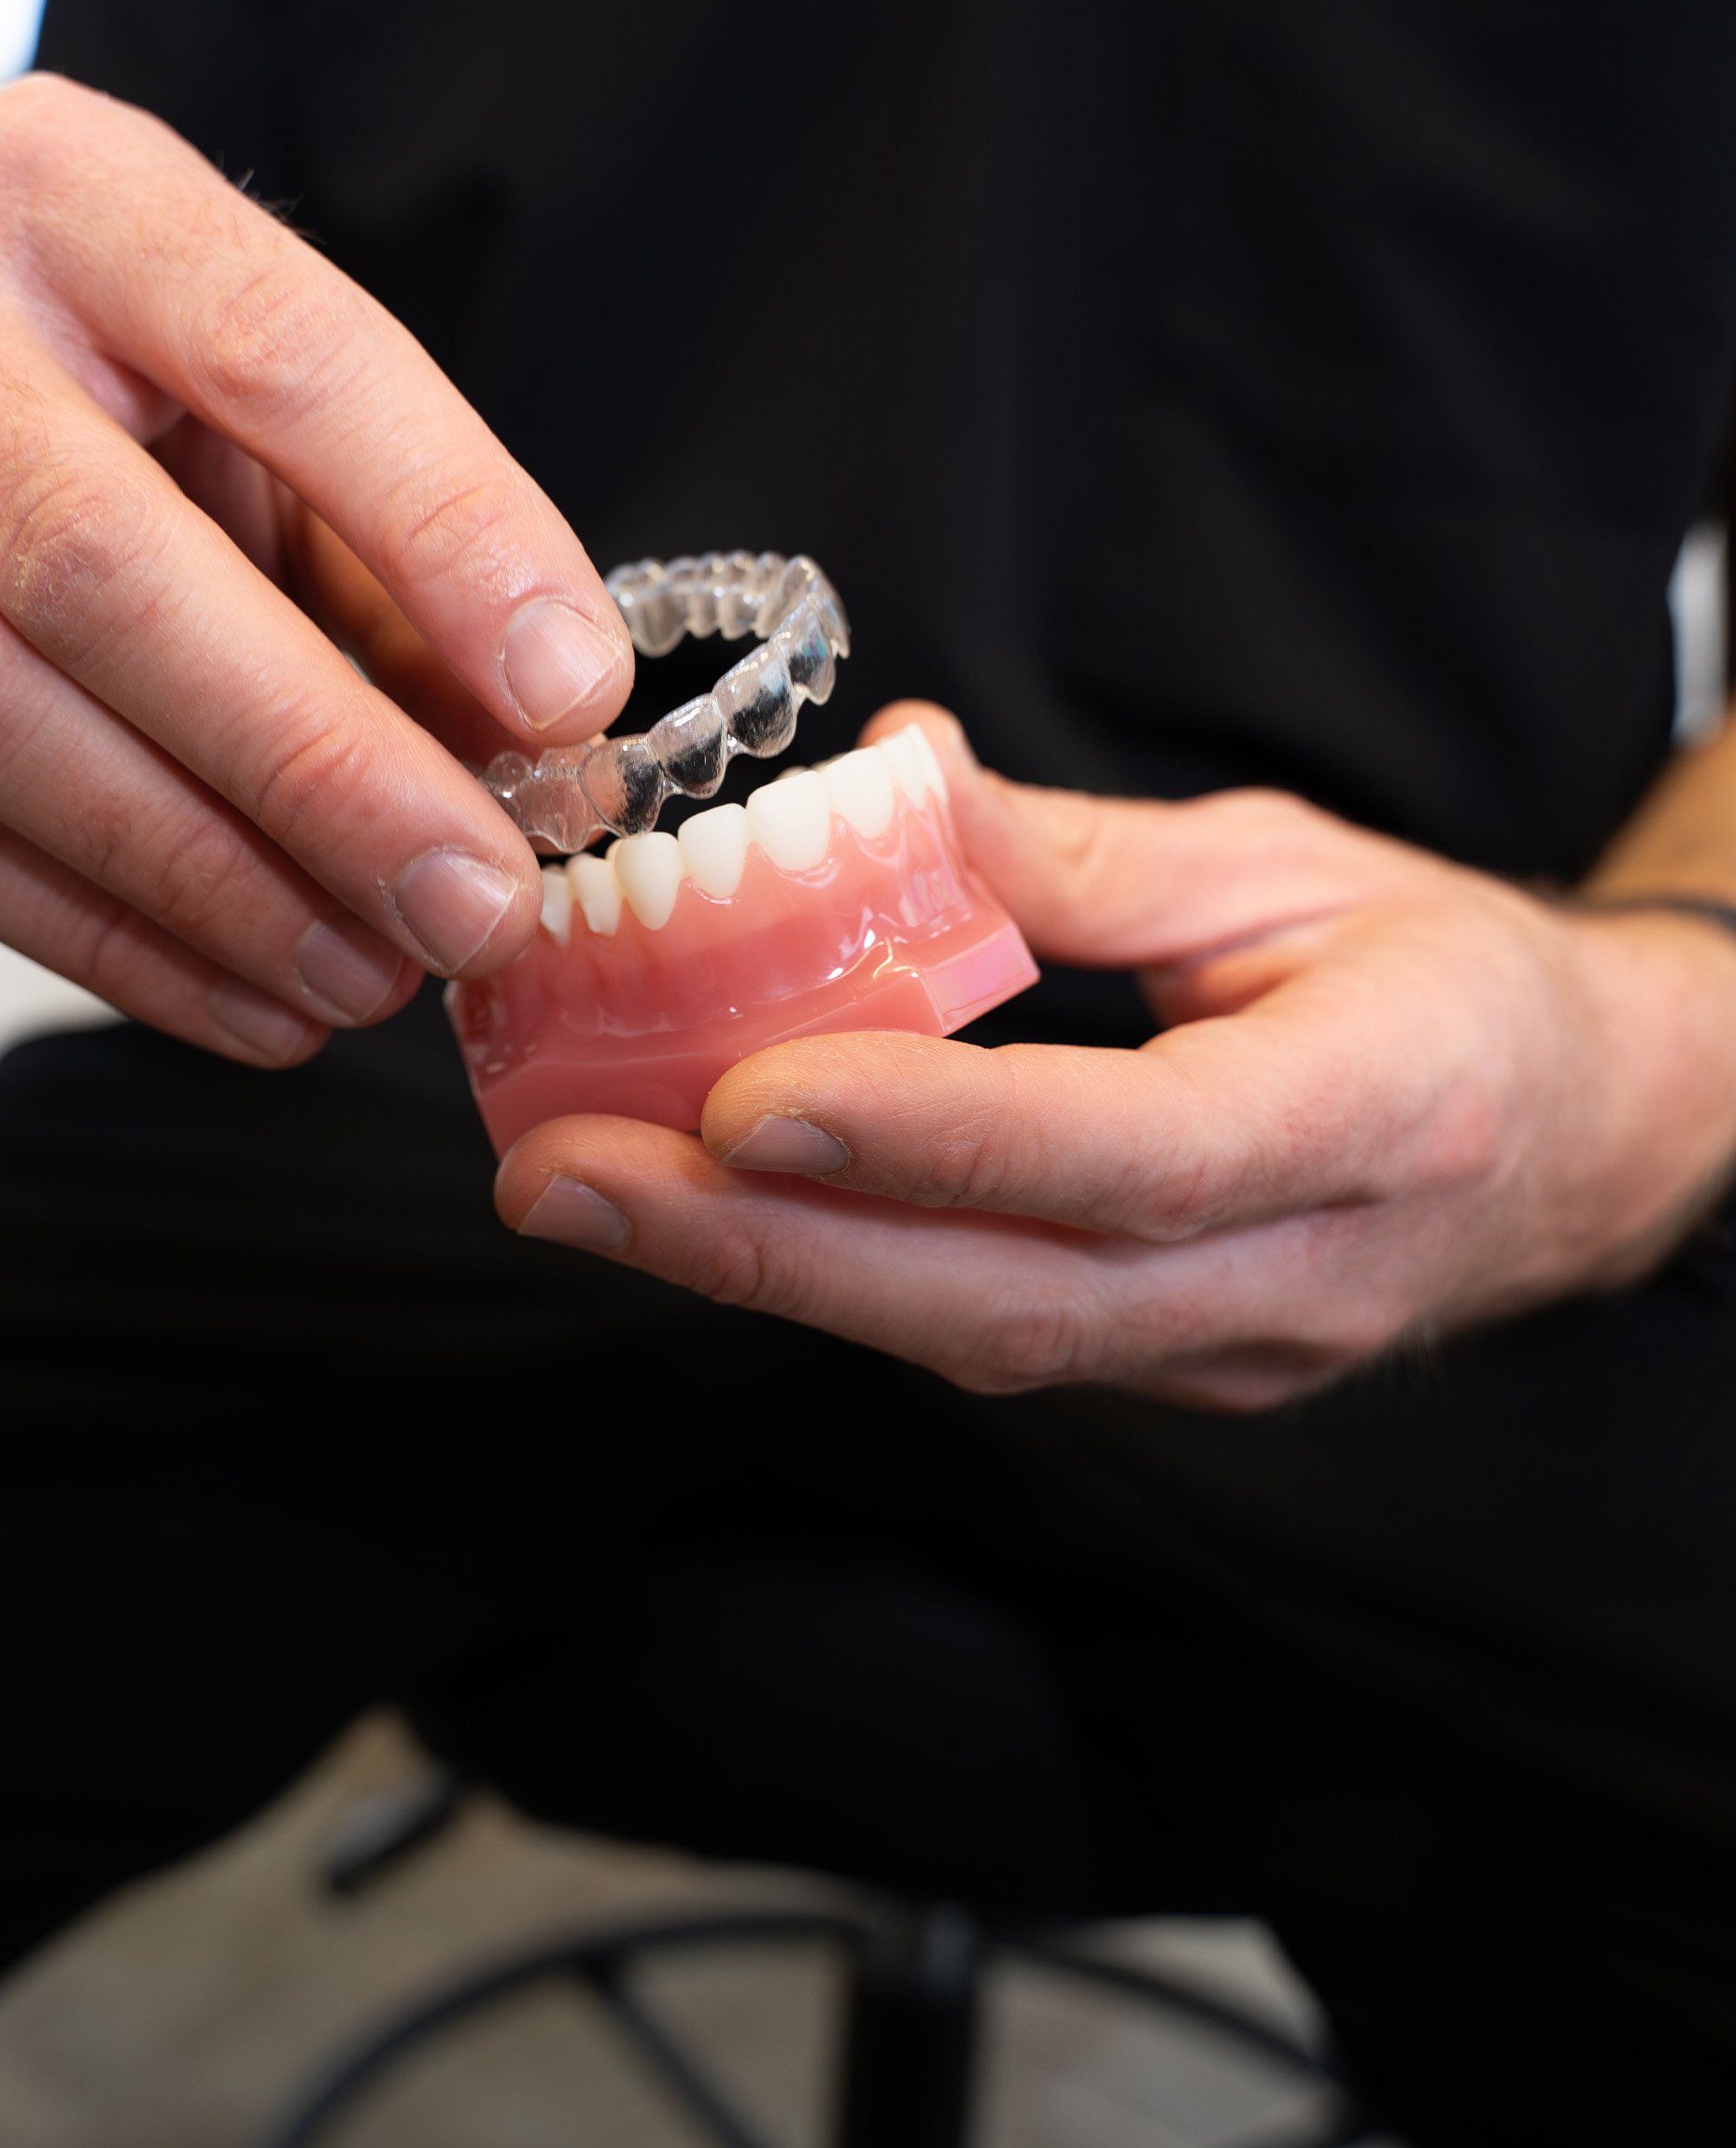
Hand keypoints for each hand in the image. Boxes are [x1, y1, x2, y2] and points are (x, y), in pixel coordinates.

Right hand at [0, 76, 632, 1064]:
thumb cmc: (157, 409)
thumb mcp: (301, 433)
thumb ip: (413, 571)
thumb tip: (545, 765)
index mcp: (81, 202)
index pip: (282, 353)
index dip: (443, 535)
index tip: (571, 697)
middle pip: (98, 564)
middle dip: (313, 765)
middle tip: (472, 902)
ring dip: (203, 880)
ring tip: (371, 974)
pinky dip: (97, 936)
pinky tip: (249, 999)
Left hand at [495, 706, 1735, 1407]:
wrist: (1585, 1132)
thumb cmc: (1448, 974)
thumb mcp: (1287, 867)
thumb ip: (1082, 854)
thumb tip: (883, 780)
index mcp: (1374, 1114)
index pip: (1130, 1153)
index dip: (932, 1136)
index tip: (739, 1094)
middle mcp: (1300, 1273)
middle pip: (1012, 1299)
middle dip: (770, 1248)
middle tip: (566, 1178)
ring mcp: (1238, 1352)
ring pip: (980, 1341)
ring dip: (770, 1273)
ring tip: (584, 1193)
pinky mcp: (1175, 1370)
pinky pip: (990, 1337)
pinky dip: (840, 1278)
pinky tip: (708, 1215)